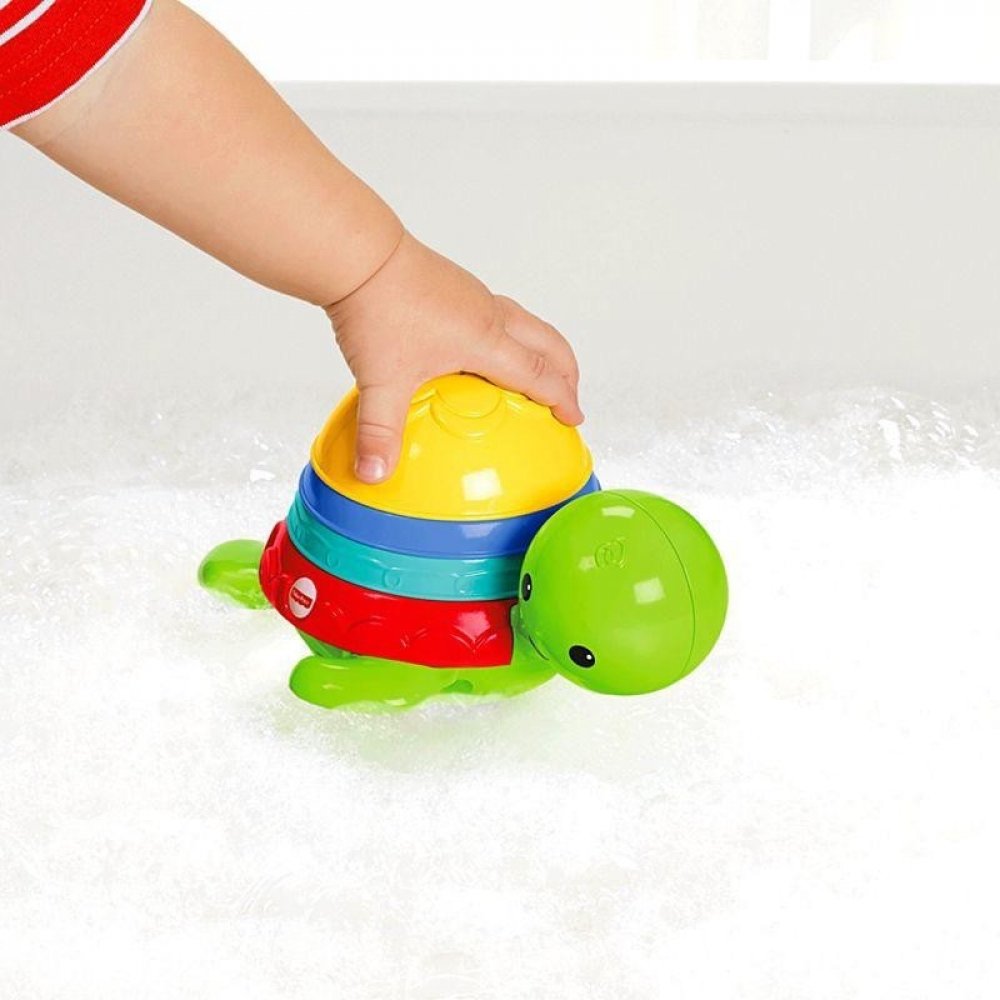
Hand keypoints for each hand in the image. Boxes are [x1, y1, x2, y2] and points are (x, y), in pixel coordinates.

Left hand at [326, 232, 584, 483]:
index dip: (562, 398)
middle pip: (548, 342)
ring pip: (526, 323)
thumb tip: (374, 474)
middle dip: (566, 371)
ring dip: (541, 349)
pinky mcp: (455, 285)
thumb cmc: (376, 307)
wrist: (357, 252)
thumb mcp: (380, 381)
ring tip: (537, 371)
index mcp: (484, 339)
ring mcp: (472, 295)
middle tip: (570, 395)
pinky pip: (498, 312)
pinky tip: (483, 349)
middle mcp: (487, 314)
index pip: (540, 375)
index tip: (574, 418)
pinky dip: (511, 334)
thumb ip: (380, 432)